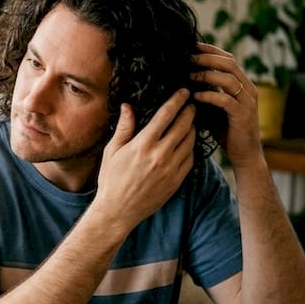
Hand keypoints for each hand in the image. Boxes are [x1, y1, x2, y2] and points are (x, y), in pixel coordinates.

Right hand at [94, 88, 195, 231]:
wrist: (118, 211)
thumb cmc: (111, 180)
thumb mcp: (112, 151)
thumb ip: (124, 128)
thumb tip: (128, 106)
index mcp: (143, 144)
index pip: (166, 115)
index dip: (177, 100)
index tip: (184, 92)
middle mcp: (160, 154)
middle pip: (183, 125)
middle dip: (190, 111)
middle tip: (192, 104)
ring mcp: (171, 168)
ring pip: (190, 141)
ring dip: (193, 128)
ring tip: (191, 122)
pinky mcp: (176, 180)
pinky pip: (190, 158)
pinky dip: (191, 147)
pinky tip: (187, 142)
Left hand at [190, 42, 260, 164]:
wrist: (245, 155)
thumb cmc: (227, 132)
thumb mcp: (215, 108)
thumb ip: (207, 92)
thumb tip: (185, 79)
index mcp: (243, 84)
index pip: (228, 59)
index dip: (210, 50)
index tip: (191, 46)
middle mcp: (248, 89)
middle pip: (229, 63)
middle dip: (207, 58)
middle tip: (188, 57)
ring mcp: (247, 102)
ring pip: (228, 79)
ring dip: (206, 75)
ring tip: (188, 75)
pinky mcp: (243, 115)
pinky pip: (225, 100)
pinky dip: (209, 95)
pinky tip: (195, 95)